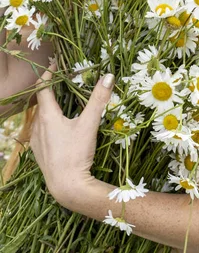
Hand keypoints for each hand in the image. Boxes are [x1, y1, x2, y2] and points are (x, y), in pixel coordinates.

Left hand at [29, 59, 114, 205]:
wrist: (67, 187)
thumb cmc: (77, 154)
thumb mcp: (90, 124)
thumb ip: (99, 99)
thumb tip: (108, 76)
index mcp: (47, 116)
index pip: (42, 87)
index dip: (48, 73)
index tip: (55, 64)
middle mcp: (37, 126)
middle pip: (41, 101)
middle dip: (51, 90)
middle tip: (63, 82)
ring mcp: (36, 141)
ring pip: (40, 117)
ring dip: (50, 108)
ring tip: (63, 104)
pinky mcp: (39, 153)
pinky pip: (41, 131)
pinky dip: (49, 123)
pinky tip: (60, 129)